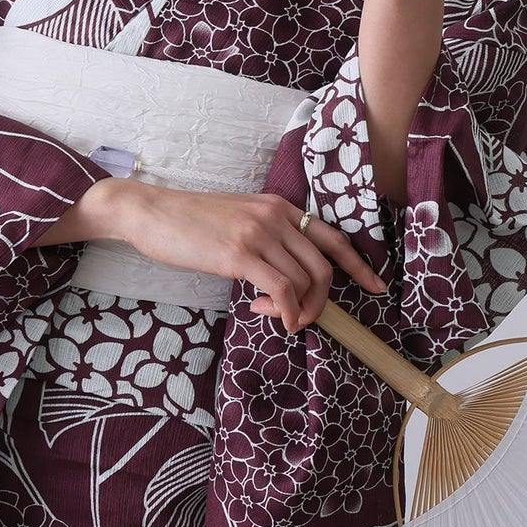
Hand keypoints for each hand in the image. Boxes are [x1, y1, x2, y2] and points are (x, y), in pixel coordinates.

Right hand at [112, 182, 387, 334]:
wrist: (150, 212)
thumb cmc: (189, 223)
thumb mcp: (239, 221)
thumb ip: (267, 239)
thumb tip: (286, 276)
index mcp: (279, 207)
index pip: (332, 237)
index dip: (359, 266)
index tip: (376, 287)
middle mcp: (276, 216)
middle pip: (324, 266)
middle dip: (322, 301)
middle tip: (303, 319)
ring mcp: (259, 233)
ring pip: (304, 281)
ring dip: (297, 310)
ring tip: (273, 315)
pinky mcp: (240, 253)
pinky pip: (282, 289)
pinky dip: (285, 310)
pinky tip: (267, 314)